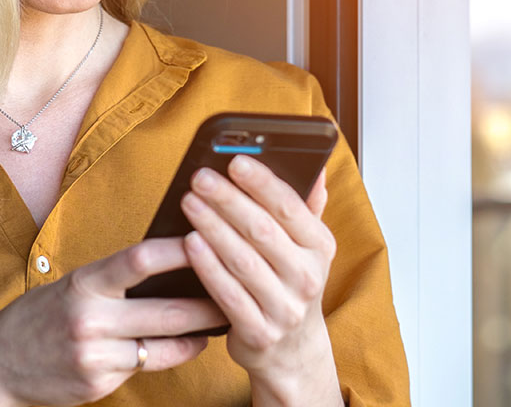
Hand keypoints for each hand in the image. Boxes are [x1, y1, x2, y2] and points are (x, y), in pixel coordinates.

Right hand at [0, 237, 226, 406]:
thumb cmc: (45, 314)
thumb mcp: (74, 285)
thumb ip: (116, 277)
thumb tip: (174, 256)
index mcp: (84, 283)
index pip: (139, 260)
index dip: (179, 249)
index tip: (211, 235)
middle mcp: (89, 318)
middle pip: (165, 310)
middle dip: (209, 301)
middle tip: (242, 286)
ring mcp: (94, 355)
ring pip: (165, 343)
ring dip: (202, 330)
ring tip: (228, 315)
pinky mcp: (98, 384)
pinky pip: (150, 366)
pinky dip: (177, 353)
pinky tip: (196, 342)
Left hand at [180, 157, 341, 404]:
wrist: (292, 350)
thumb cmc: (290, 283)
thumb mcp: (307, 247)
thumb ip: (307, 208)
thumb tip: (316, 171)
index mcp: (321, 248)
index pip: (290, 208)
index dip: (262, 182)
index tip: (235, 160)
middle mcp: (307, 278)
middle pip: (262, 231)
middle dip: (228, 200)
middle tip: (200, 178)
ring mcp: (285, 308)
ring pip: (243, 260)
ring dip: (213, 228)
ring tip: (189, 202)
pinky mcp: (259, 332)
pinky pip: (228, 294)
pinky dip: (208, 267)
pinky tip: (189, 243)